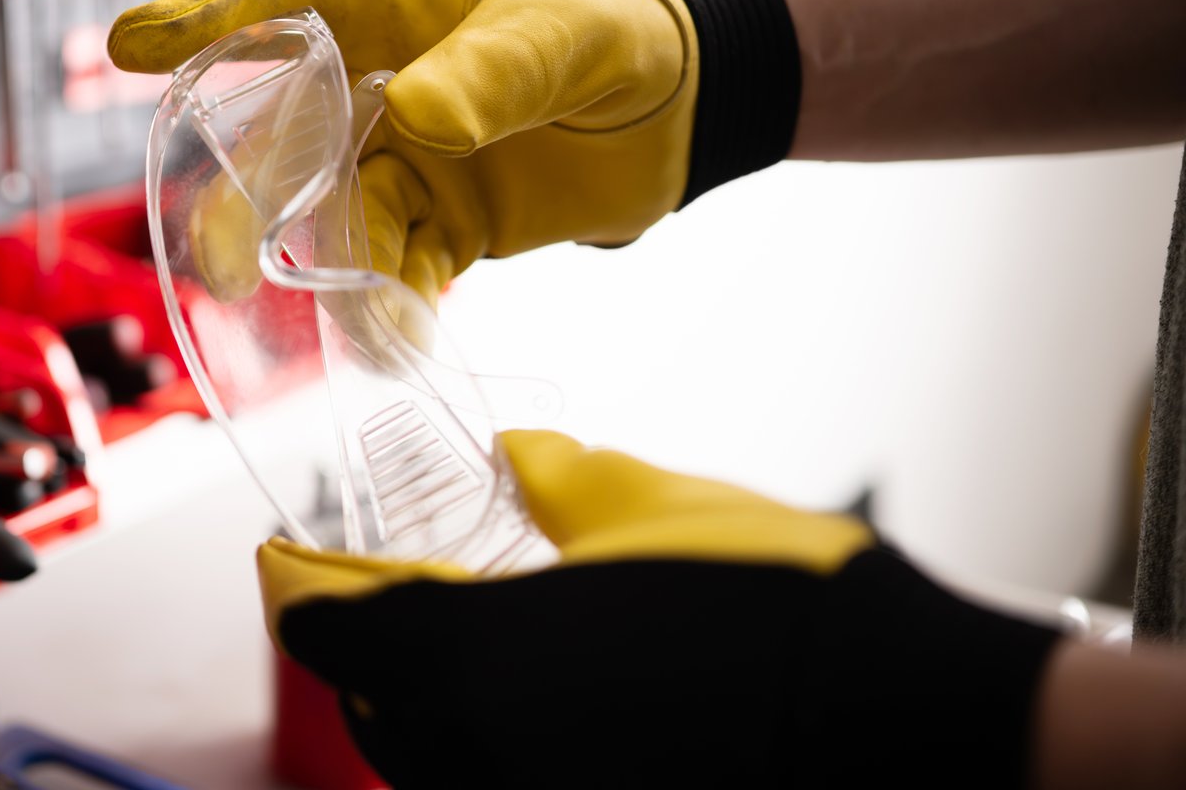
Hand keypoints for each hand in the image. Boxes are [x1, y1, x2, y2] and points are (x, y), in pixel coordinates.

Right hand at [109, 0, 700, 303]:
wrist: (695, 105)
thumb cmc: (623, 29)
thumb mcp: (562, 38)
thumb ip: (492, 75)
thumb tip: (415, 119)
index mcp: (397, 9)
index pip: (287, 7)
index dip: (205, 26)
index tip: (127, 49)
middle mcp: (384, 84)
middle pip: (292, 139)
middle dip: (250, 199)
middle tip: (222, 260)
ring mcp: (410, 156)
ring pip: (340, 217)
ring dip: (336, 272)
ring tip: (354, 328)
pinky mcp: (446, 220)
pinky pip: (400, 266)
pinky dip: (394, 305)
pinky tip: (397, 341)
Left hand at [260, 431, 1060, 787]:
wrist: (915, 723)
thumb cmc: (783, 604)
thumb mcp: (652, 505)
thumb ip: (554, 480)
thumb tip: (513, 455)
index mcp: (475, 662)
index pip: (329, 632)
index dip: (307, 589)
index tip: (299, 564)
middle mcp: (484, 760)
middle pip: (374, 715)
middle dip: (371, 657)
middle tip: (397, 603)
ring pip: (433, 770)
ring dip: (430, 716)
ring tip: (477, 658)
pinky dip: (495, 758)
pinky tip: (549, 718)